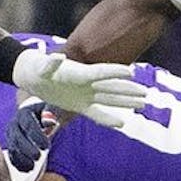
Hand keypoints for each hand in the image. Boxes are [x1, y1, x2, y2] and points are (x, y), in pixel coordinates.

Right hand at [7, 100, 57, 172]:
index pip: (28, 124)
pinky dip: (18, 163)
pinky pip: (12, 155)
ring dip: (22, 158)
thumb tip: (48, 120)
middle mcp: (14, 124)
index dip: (36, 136)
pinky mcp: (11, 145)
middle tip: (38, 157)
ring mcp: (11, 135)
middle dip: (27, 149)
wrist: (37, 117)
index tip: (46, 146)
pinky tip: (27, 169)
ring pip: (13, 148)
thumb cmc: (47, 114)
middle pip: (18, 137)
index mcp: (24, 113)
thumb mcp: (52, 110)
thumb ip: (51, 113)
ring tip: (32, 166)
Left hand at [11, 51, 144, 123]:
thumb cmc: (39, 68)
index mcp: (80, 73)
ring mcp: (86, 95)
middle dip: (128, 90)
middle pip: (112, 87)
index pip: (100, 72)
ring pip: (110, 99)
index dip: (115, 72)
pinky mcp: (80, 106)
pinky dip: (108, 119)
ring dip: (125, 101)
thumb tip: (58, 57)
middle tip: (145, 93)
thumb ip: (51, 63)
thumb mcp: (43, 66)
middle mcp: (87, 84)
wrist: (34, 76)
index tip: (132, 72)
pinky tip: (122, 123)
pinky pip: (97, 113)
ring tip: (143, 103)